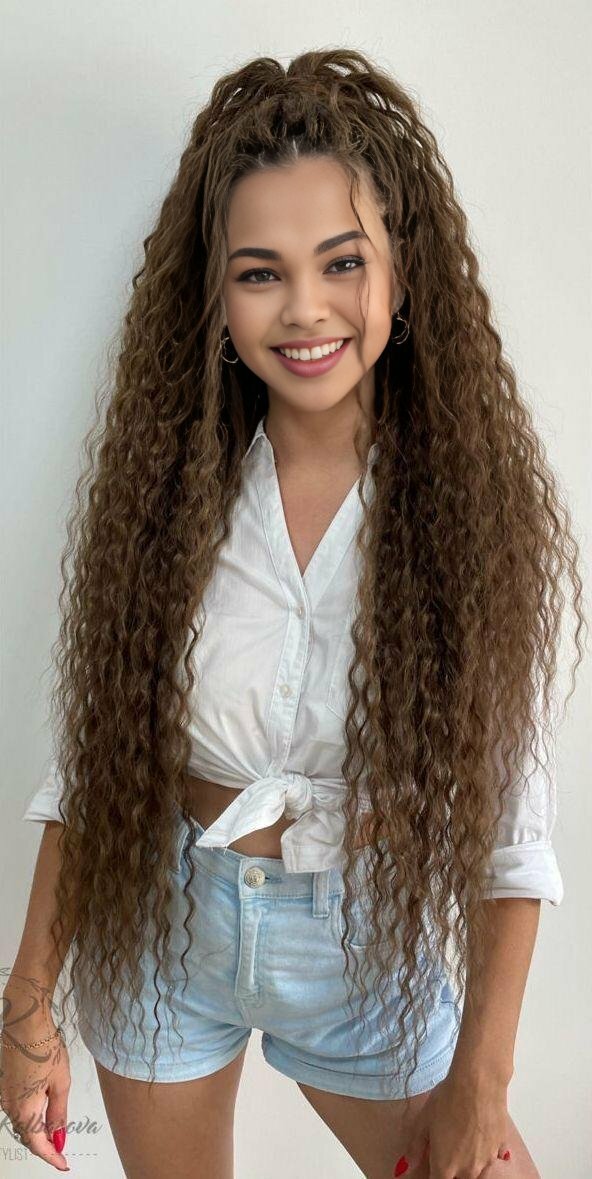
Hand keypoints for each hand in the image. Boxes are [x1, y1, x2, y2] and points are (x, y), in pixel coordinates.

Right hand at [1, 973, 69, 1170]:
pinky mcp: (3, 1083)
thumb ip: (59, 1113)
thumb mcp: (61, 1082)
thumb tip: (59, 1136)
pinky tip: (42, 1108)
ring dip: (36, 1129)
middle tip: (61, 1149)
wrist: (25, 1022)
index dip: (51, 1156)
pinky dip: (29, 1114)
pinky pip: (16, 1107)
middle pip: (26, 1134)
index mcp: (24, 1109)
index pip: (37, 1144)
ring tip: (54, 1129)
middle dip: (44, 1144)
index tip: (63, 1164)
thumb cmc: (44, 1047)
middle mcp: (9, 1105)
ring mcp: (4, 1094)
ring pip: (20, 1121)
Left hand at [394, 1068, 511, 1177]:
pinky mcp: (501, 1147)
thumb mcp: (424, 1121)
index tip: (432, 1165)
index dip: (433, 1175)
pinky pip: (494, 1157)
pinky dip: (487, 1152)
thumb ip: (416, 1147)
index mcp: (445, 1166)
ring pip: (477, 1173)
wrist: (478, 1083)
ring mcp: (486, 1159)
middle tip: (447, 1152)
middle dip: (452, 1171)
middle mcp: (468, 1169)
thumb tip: (407, 1165)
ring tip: (463, 1145)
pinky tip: (482, 1138)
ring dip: (470, 1165)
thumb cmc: (448, 1099)